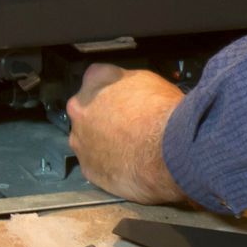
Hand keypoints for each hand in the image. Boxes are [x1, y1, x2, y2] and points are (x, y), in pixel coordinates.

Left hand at [66, 64, 186, 204]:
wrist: (167, 149)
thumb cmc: (161, 112)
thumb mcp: (148, 79)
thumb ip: (126, 82)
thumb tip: (126, 88)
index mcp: (95, 81)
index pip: (96, 78)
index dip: (111, 88)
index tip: (122, 97)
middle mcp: (79, 110)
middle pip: (85, 110)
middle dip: (101, 115)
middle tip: (126, 123)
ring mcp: (80, 141)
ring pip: (87, 138)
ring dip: (102, 140)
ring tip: (129, 146)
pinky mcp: (88, 169)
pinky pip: (94, 164)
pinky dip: (107, 163)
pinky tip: (127, 162)